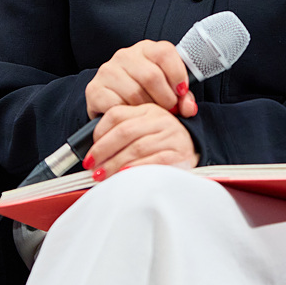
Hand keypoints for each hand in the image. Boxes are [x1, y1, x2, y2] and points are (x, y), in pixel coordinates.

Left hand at [83, 103, 198, 179]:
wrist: (196, 149)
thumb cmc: (163, 142)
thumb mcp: (145, 129)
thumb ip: (123, 132)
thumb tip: (94, 149)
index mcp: (148, 109)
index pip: (117, 115)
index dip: (99, 133)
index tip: (89, 151)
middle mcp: (160, 119)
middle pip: (124, 131)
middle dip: (103, 150)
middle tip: (91, 165)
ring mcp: (171, 136)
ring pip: (136, 147)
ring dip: (115, 163)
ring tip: (102, 175)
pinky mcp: (179, 154)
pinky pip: (154, 161)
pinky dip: (136, 168)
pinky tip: (124, 174)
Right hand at [85, 40, 197, 119]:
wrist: (113, 105)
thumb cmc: (146, 95)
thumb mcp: (168, 91)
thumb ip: (183, 98)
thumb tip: (189, 108)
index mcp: (146, 49)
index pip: (165, 52)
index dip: (177, 75)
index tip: (182, 92)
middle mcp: (125, 55)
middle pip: (152, 76)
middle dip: (165, 99)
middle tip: (169, 111)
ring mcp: (107, 71)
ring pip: (135, 93)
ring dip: (147, 109)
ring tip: (151, 115)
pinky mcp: (94, 90)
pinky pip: (116, 105)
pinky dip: (128, 115)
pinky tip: (132, 117)